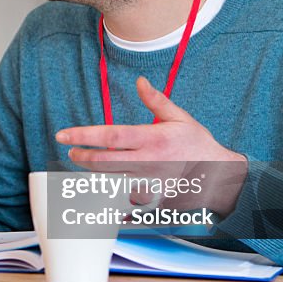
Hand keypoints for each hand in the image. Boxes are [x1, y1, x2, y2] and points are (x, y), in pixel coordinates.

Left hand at [55, 77, 246, 216]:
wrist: (219, 175)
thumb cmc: (198, 144)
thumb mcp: (180, 117)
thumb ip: (157, 101)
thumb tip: (139, 81)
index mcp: (152, 139)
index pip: (110, 136)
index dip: (83, 136)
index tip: (63, 135)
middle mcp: (147, 163)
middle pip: (103, 162)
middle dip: (82, 157)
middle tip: (72, 153)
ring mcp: (148, 184)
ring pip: (109, 180)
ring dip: (94, 173)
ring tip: (86, 164)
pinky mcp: (151, 199)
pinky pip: (122, 198)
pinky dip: (110, 193)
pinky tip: (102, 188)